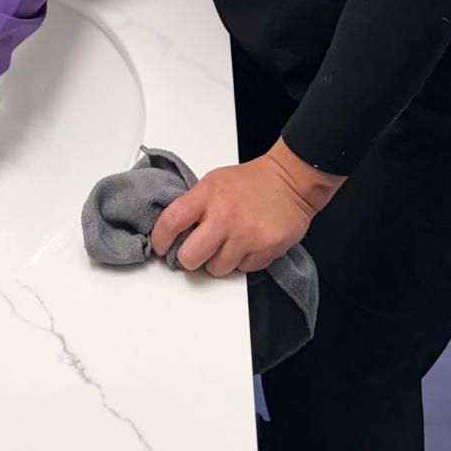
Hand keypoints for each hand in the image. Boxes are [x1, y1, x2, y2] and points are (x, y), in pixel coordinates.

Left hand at [150, 139, 344, 276]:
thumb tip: (172, 231)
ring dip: (219, 261)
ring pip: (216, 269)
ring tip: (228, 242)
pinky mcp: (266, 249)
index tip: (160, 247)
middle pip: (190, 257)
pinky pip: (243, 270)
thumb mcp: (213, 182)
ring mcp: (247, 234)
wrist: (290, 181)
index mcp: (207, 195)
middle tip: (196, 251)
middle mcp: (225, 216)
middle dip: (190, 258)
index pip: (171, 223)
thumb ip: (193, 205)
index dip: (160, 240)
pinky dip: (243, 261)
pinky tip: (247, 243)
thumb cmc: (250, 182)